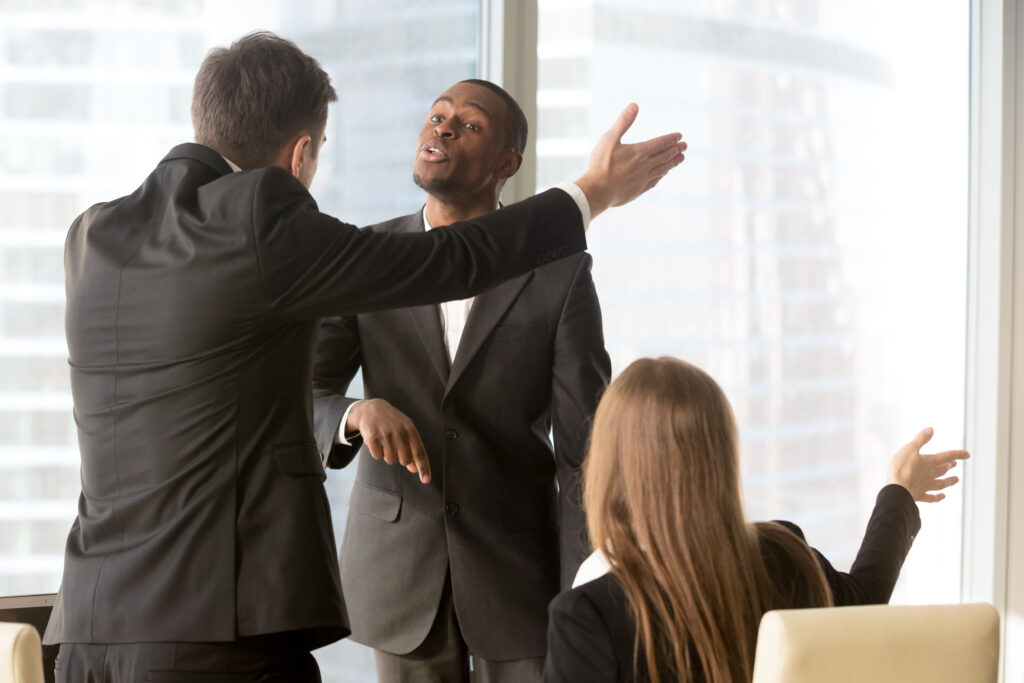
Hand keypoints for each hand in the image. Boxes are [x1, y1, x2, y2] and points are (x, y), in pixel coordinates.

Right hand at [346, 399, 430, 483]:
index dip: (423, 468)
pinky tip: (376, 440)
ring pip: (391, 460)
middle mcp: (399, 432)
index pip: (419, 452)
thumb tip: (414, 469)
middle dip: (401, 458)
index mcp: (410, 430)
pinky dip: (377, 452)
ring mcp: (385, 435)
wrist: (371, 410)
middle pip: (405, 460)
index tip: (426, 480)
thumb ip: (412, 449)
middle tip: (395, 447)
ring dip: (388, 455)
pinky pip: (378, 456)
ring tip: (385, 442)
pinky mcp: (372, 438)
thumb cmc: (392, 422)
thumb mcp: (405, 431)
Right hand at [574, 103, 686, 218]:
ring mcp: (643, 179)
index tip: (680, 136)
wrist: (597, 191)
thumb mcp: (610, 138)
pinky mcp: (638, 190)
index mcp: (640, 152)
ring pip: (663, 169)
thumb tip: (634, 105)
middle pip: (665, 156)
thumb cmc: (601, 164)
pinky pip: (654, 181)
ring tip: (680, 159)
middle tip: (685, 146)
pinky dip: (661, 176)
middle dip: (676, 150)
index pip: (661, 143)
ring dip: (672, 163)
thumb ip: (623, 122)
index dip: (671, 139)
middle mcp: (645, 165)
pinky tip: (663, 175)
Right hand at [886, 427, 969, 501]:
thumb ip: (920, 439)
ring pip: (941, 483)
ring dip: (949, 481)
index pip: (947, 456)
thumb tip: (931, 429)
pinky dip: (938, 497)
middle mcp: (930, 474)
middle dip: (949, 465)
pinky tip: (942, 497)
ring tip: (956, 480)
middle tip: (955, 463)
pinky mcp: (919, 495)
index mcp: (930, 462)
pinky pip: (931, 498)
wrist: (897, 488)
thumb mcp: (909, 448)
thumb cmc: (902, 467)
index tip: (967, 454)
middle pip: (943, 469)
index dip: (958, 454)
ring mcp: (926, 486)